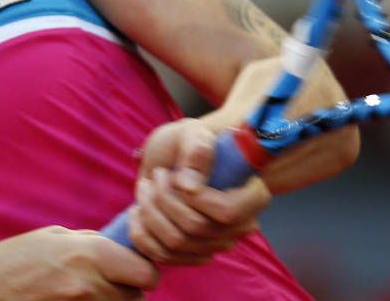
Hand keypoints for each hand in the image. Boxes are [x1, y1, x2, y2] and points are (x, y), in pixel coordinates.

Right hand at [0, 226, 157, 299]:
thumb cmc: (9, 261)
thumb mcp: (49, 237)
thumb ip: (87, 241)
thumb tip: (113, 245)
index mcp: (87, 255)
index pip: (146, 273)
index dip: (143, 271)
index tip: (132, 267)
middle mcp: (89, 286)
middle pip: (137, 297)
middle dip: (130, 289)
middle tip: (111, 281)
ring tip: (89, 292)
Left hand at [127, 118, 271, 265]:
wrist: (173, 158)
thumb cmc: (188, 143)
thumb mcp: (192, 134)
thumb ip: (197, 150)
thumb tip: (190, 186)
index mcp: (252, 196)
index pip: (228, 211)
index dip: (197, 198)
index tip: (177, 176)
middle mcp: (238, 226)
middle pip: (196, 228)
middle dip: (165, 198)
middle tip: (158, 175)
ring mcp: (214, 244)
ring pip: (175, 242)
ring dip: (151, 211)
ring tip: (147, 187)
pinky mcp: (189, 254)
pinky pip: (162, 256)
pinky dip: (141, 233)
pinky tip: (138, 210)